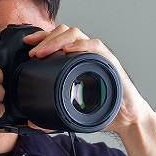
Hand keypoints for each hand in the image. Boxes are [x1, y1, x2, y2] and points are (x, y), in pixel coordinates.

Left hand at [24, 25, 153, 135]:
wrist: (128, 118)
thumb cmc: (104, 110)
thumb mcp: (74, 113)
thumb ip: (53, 118)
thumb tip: (32, 124)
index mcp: (77, 60)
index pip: (58, 40)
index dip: (42, 38)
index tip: (28, 44)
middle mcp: (87, 53)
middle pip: (64, 32)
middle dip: (46, 38)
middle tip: (33, 52)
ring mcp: (98, 56)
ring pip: (76, 34)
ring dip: (57, 40)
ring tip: (44, 51)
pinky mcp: (109, 62)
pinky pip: (95, 46)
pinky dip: (80, 45)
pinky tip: (68, 49)